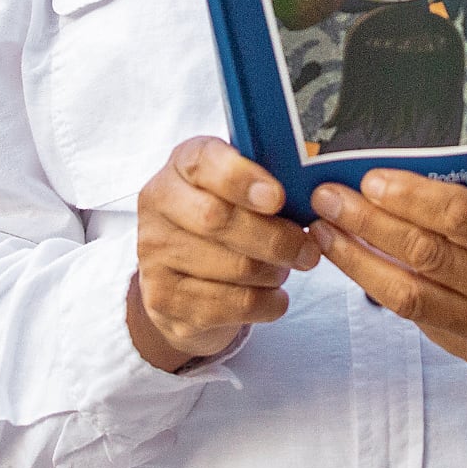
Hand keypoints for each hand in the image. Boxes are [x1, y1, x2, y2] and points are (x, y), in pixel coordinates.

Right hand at [129, 136, 320, 371]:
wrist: (180, 281)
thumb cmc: (223, 224)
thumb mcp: (236, 191)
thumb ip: (263, 181)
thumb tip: (311, 189)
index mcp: (179, 168)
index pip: (203, 162)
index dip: (242, 178)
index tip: (277, 197)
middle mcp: (158, 206)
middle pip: (220, 219)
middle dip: (275, 237)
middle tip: (306, 249)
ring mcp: (155, 255)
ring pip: (234, 267)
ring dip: (274, 272)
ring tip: (283, 269)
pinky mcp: (165, 300)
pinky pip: (234, 305)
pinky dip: (268, 302)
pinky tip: (273, 295)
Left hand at [311, 174, 466, 365]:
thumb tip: (404, 162)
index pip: (464, 217)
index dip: (412, 197)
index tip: (371, 178)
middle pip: (427, 255)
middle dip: (369, 223)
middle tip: (329, 197)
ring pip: (409, 296)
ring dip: (357, 260)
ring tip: (323, 231)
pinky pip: (415, 317)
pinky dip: (376, 285)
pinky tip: (351, 259)